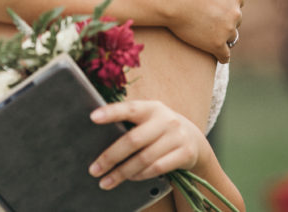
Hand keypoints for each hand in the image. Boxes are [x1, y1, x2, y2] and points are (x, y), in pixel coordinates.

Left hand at [87, 100, 212, 190]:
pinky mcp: (185, 153)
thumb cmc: (160, 128)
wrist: (194, 138)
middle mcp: (166, 120)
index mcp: (152, 107)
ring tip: (107, 180)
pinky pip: (157, 168)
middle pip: (133, 140)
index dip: (112, 112)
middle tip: (94, 170)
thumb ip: (129, 121)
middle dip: (111, 157)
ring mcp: (177, 137)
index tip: (93, 117)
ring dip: (122, 173)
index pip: (130, 108)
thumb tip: (98, 134)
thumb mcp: (148, 117)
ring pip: (144, 158)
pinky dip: (141, 175)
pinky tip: (130, 178)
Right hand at [166, 0, 243, 62]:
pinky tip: (216, 55)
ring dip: (223, 37)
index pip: (238, 1)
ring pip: (231, 37)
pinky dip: (222, 55)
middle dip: (226, 20)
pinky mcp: (216, 45)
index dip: (226, 3)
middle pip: (235, 20)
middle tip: (210, 21)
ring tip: (211, 38)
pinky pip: (225, 55)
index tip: (215, 5)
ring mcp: (227, 30)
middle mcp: (236, 13)